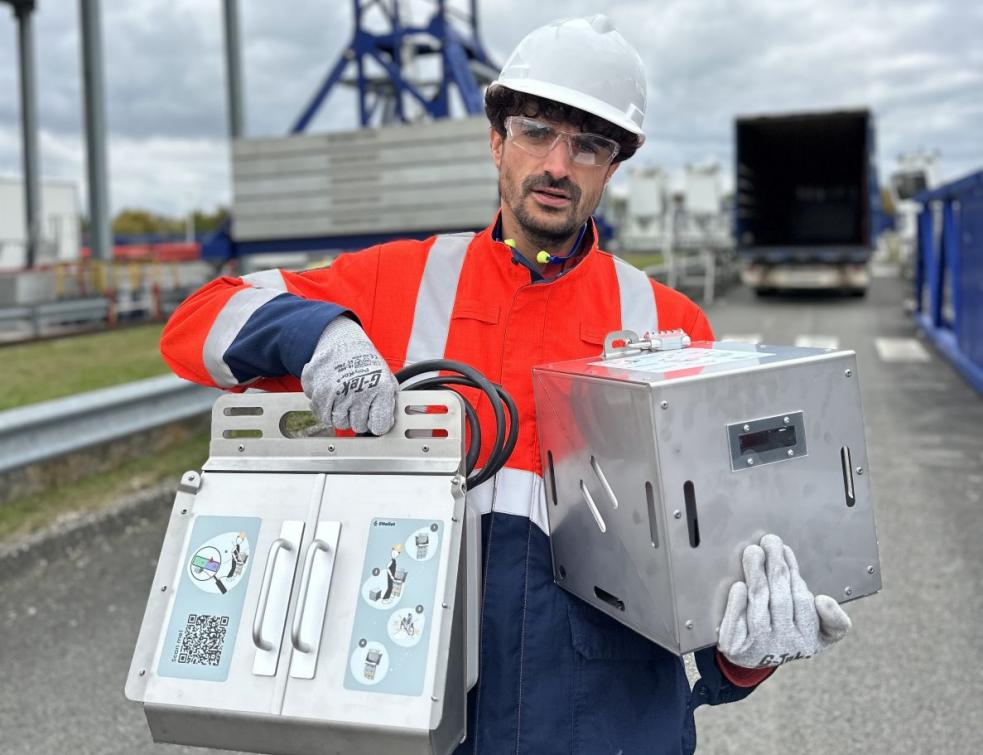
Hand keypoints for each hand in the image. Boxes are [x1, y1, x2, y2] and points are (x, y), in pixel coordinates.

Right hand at [300, 316, 396, 434]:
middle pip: (358, 426)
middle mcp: (358, 391)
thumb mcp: (386, 377)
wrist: (342, 341)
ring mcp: (336, 392)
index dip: (377, 424)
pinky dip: (326, 409)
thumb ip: (388, 402)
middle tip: (359, 403)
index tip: (375, 419)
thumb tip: (387, 424)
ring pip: (339, 423)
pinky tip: (333, 396)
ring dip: (342, 415)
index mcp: (380, 388)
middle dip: (359, 418)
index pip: (379, 426)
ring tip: (346, 398)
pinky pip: (321, 414)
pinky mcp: (318, 390)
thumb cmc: (365, 360)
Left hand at [717, 534, 851, 668]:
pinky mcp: (736, 648)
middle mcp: (785, 646)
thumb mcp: (820, 632)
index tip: (785, 550)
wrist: (753, 656)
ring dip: (756, 576)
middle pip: (780, 600)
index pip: (802, 600)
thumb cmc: (788, 633)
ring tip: (753, 552)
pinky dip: (737, 605)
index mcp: (808, 640)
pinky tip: (738, 586)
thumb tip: (824, 601)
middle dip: (775, 567)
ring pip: (759, 606)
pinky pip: (737, 625)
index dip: (793, 572)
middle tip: (769, 542)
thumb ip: (834, 621)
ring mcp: (759, 649)